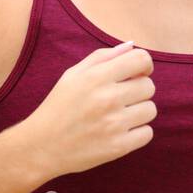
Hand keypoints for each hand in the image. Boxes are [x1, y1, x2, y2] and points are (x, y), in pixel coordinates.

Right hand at [22, 40, 155, 180]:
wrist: (42, 146)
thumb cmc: (58, 106)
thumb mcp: (73, 75)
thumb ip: (103, 56)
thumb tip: (132, 46)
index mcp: (96, 77)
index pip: (141, 60)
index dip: (144, 65)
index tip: (137, 73)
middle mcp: (107, 98)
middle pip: (149, 85)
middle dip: (138, 89)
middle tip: (121, 98)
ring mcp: (114, 124)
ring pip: (150, 109)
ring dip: (139, 111)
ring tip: (119, 115)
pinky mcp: (118, 147)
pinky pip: (147, 133)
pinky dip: (138, 132)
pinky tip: (121, 131)